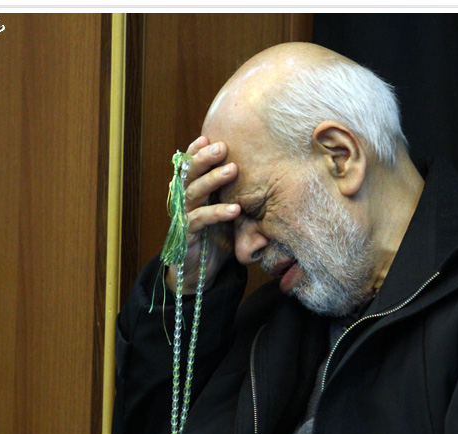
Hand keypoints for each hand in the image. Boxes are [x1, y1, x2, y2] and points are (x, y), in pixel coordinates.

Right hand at [166, 136, 240, 293]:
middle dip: (204, 158)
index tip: (210, 137)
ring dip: (212, 180)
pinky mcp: (187, 235)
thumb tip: (272, 182)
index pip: (192, 167)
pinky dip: (217, 213)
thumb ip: (242, 198)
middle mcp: (187, 201)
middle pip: (189, 173)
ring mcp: (185, 217)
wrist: (200, 272)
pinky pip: (199, 219)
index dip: (196, 151)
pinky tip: (234, 209)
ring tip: (232, 170)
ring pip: (193, 192)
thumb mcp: (232, 215)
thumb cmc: (217, 238)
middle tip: (222, 147)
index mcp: (196, 192)